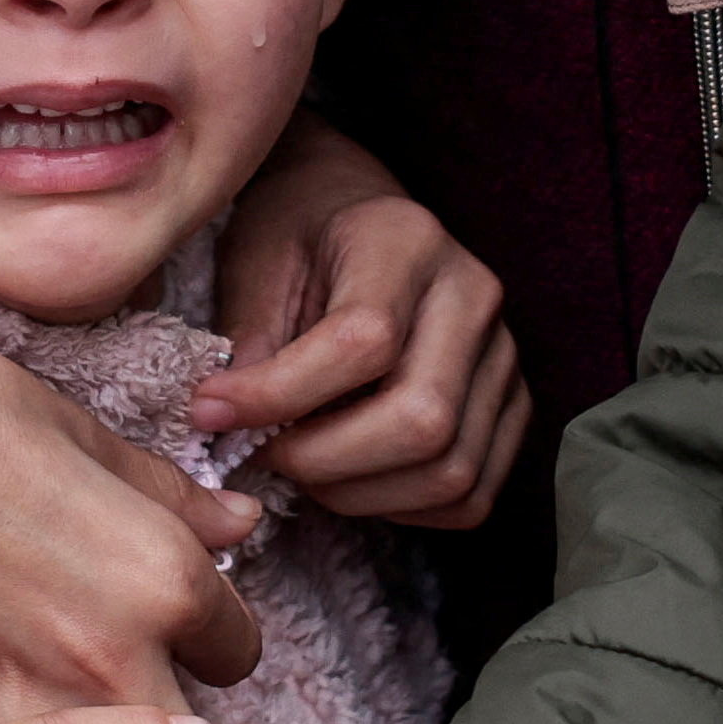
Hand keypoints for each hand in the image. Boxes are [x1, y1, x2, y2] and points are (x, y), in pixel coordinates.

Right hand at [0, 318, 267, 723]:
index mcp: (157, 577)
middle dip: (179, 716)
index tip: (176, 620)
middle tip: (142, 684)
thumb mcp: (78, 429)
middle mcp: (108, 658)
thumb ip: (168, 496)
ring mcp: (25, 706)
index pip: (237, 647)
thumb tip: (242, 522)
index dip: (211, 629)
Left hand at [197, 113, 527, 527]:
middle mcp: (472, 294)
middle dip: (323, 460)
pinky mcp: (511, 406)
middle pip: (423, 419)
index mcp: (406, 239)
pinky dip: (401, 507)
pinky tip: (350, 476)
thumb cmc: (297, 236)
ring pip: (451, 470)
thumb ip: (248, 344)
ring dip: (359, 493)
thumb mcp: (254, 262)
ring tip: (301, 462)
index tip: (211, 411)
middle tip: (262, 450)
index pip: (365, 341)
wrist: (356, 215)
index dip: (281, 394)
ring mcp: (503, 355)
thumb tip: (227, 428)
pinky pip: (470, 496)